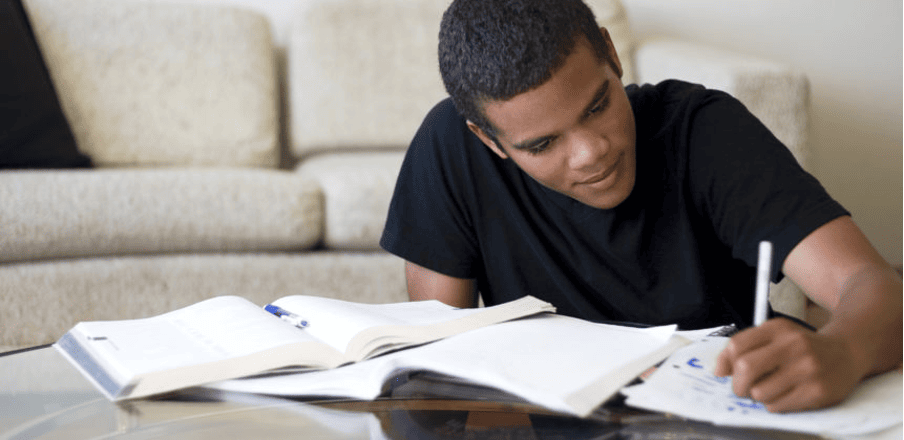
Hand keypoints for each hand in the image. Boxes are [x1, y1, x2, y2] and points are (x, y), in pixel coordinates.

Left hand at [714, 318, 863, 412]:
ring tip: (769, 390)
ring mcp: (808, 368)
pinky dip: (774, 404)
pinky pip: (778, 406)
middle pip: (745, 368)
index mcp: (778, 328)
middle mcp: (794, 345)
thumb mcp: (775, 336)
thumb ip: (745, 347)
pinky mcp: (818, 391)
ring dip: (758, 396)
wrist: (847, 351)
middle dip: (737, 384)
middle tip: (741, 389)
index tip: (727, 372)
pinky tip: (785, 395)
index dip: (725, 363)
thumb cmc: (803, 346)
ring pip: (760, 392)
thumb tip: (718, 371)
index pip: (736, 345)